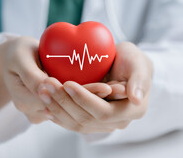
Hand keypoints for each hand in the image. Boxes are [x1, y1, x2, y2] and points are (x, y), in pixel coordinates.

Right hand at [0, 36, 113, 123]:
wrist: (13, 58)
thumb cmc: (16, 53)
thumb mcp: (20, 58)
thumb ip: (31, 74)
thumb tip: (47, 87)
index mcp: (24, 101)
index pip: (59, 101)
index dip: (83, 95)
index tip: (104, 86)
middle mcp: (35, 111)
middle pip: (70, 109)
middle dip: (95, 100)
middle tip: (118, 89)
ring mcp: (44, 110)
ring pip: (74, 109)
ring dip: (96, 101)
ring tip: (118, 90)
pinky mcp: (52, 105)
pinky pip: (73, 104)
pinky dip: (90, 97)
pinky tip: (108, 89)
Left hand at [37, 42, 152, 132]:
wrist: (125, 65)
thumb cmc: (133, 60)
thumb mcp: (139, 62)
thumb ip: (139, 79)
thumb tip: (135, 98)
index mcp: (132, 110)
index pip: (103, 111)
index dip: (83, 99)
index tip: (67, 83)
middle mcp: (118, 121)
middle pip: (86, 119)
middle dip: (64, 102)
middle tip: (47, 85)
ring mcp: (104, 123)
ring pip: (76, 123)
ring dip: (57, 108)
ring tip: (42, 92)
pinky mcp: (92, 120)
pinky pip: (73, 123)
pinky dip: (58, 115)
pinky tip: (45, 106)